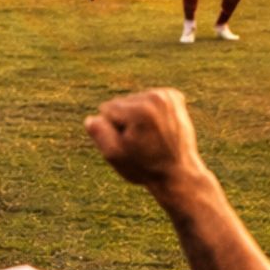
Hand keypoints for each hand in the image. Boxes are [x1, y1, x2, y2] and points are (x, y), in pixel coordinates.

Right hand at [83, 88, 210, 192]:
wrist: (179, 173)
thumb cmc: (145, 167)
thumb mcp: (115, 155)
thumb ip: (99, 134)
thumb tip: (91, 118)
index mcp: (140, 109)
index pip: (106, 109)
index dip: (113, 129)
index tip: (131, 143)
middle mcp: (156, 97)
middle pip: (120, 103)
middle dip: (125, 122)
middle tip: (142, 142)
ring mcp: (167, 96)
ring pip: (132, 102)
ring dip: (136, 118)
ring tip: (151, 137)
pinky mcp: (172, 97)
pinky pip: (145, 100)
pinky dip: (148, 113)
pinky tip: (156, 127)